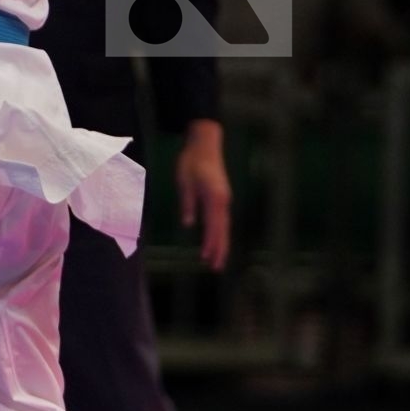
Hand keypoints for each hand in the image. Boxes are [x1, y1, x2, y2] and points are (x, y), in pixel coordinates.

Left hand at [175, 120, 230, 270]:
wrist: (205, 142)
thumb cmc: (192, 160)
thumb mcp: (184, 181)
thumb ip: (188, 203)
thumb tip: (189, 224)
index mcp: (214, 198)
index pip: (213, 226)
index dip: (211, 244)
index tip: (207, 259)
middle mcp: (223, 200)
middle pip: (223, 229)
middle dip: (220, 249)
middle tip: (217, 268)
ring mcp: (225, 198)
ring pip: (224, 225)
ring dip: (221, 242)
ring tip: (218, 259)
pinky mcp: (222, 195)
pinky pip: (223, 218)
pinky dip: (220, 231)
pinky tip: (217, 239)